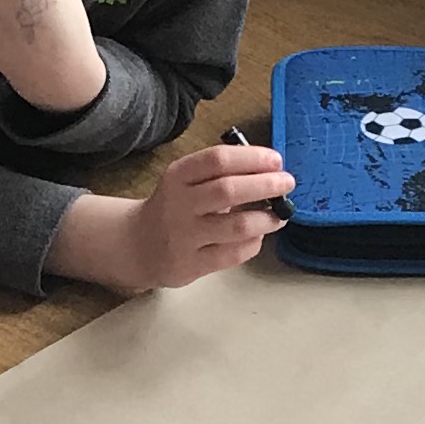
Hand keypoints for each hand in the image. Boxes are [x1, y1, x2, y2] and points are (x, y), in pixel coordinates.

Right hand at [52, 141, 293, 291]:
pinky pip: (233, 254)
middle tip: (287, 183)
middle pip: (229, 190)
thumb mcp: (185, 181)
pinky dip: (253, 243)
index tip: (276, 160)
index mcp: (177, 176)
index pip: (218, 159)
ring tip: (280, 214)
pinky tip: (258, 235)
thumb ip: (219, 174)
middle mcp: (178, 204)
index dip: (252, 157)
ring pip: (236, 226)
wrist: (137, 245)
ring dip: (266, 218)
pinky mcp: (191, 265)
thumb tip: (271, 171)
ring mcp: (183, 237)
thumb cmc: (174, 207)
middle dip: (266, 184)